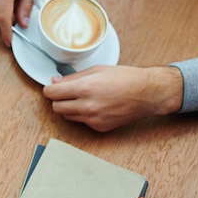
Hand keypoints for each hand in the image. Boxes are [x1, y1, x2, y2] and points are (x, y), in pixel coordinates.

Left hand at [42, 65, 183, 131]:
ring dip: (69, 107)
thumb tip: (55, 82)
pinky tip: (95, 105)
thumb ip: (73, 78)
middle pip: (56, 107)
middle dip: (58, 99)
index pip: (52, 94)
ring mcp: (93, 119)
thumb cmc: (126, 78)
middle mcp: (88, 106)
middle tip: (66, 92)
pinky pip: (81, 122)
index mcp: (85, 88)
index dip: (49, 89)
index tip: (51, 88)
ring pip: (67, 116)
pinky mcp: (99, 127)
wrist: (148, 93)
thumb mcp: (97, 70)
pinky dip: (83, 114)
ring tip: (83, 97)